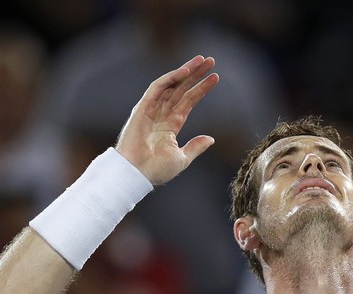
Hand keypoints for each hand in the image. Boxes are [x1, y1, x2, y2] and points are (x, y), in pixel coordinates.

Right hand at [116, 55, 219, 184]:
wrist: (137, 173)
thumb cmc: (156, 169)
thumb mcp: (182, 158)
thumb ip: (196, 146)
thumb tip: (211, 139)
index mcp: (170, 125)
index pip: (188, 102)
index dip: (200, 89)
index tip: (215, 78)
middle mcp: (161, 114)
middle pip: (181, 89)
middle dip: (195, 75)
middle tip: (210, 61)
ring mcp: (151, 109)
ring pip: (171, 84)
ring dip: (186, 71)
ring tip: (202, 60)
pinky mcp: (143, 107)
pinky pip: (157, 88)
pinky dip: (170, 78)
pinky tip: (185, 71)